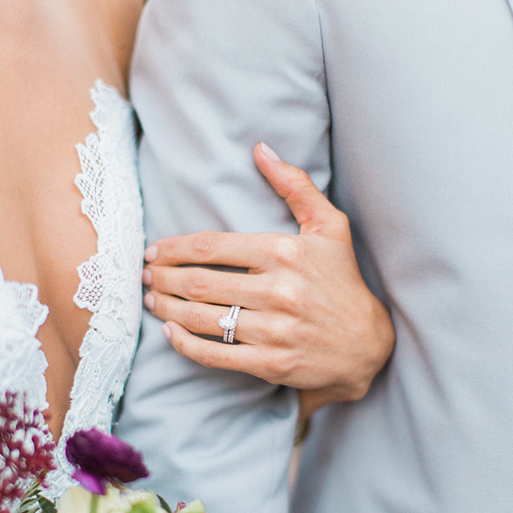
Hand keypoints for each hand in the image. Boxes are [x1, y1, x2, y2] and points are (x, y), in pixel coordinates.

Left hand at [142, 143, 394, 411]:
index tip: (153, 251)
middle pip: (199, 284)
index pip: (211, 247)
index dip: (173, 249)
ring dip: (166, 310)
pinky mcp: (272, 363)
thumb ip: (295, 186)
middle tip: (145, 277)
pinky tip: (170, 333)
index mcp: (285, 252)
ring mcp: (274, 331)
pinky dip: (185, 345)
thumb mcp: (330, 226)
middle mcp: (278, 291)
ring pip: (201, 319)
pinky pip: (215, 354)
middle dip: (162, 279)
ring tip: (151, 301)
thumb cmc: (342, 280)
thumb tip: (260, 149)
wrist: (367, 343)